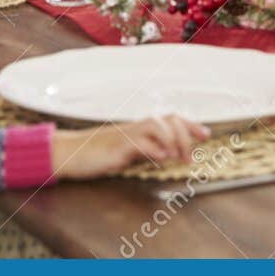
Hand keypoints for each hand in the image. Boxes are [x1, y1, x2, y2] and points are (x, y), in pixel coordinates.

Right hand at [51, 115, 211, 178]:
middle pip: (168, 119)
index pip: (170, 119)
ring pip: (157, 126)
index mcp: (139, 128)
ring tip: (179, 157)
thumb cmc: (96, 154)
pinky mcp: (117, 147)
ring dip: (173, 139)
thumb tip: (168, 154)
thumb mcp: (126, 153)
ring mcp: (126, 135)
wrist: (68, 153)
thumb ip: (146, 151)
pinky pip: (140, 142)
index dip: (190, 125)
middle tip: (193, 154)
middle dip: (187, 133)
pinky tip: (163, 156)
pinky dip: (155, 148)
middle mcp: (135, 128)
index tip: (206, 135)